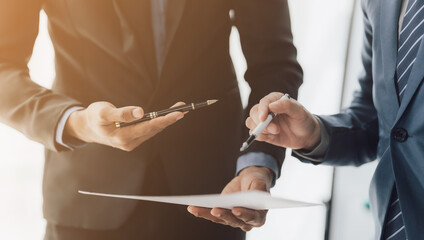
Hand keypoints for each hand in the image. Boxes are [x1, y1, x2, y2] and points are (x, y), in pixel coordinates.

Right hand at [65, 101, 184, 150]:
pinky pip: (150, 130)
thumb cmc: (94, 117)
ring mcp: (132, 143)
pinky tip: (168, 115)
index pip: (148, 127)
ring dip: (167, 120)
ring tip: (181, 109)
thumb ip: (122, 113)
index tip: (177, 113)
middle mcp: (129, 143)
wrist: (87, 127)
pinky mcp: (134, 139)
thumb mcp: (103, 112)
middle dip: (170, 119)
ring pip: (154, 130)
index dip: (164, 120)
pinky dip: (159, 122)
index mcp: (122, 137)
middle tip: (184, 108)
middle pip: (154, 129)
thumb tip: (141, 112)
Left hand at [187, 166, 272, 231]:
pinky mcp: (223, 214)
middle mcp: (246, 221)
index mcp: (259, 215)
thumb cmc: (256, 181)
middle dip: (223, 215)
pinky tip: (193, 207)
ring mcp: (234, 219)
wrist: (249, 180)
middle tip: (215, 209)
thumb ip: (259, 189)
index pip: (253, 217)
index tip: (235, 209)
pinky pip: (212, 215)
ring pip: (220, 219)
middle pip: (234, 220)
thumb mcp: (260, 182)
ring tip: (196, 208)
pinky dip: (202, 212)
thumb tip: (254, 194)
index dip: (244, 214)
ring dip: (207, 214)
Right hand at [246, 92, 320, 150]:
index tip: (263, 118)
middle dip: (261, 122)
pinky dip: (260, 136)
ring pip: (251, 123)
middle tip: (275, 129)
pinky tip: (272, 137)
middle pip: (253, 113)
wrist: (307, 135)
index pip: (263, 102)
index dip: (262, 110)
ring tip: (276, 132)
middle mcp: (267, 110)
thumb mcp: (299, 111)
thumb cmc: (303, 120)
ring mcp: (264, 122)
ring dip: (260, 130)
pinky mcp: (264, 133)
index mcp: (274, 100)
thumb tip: (271, 106)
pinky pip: (255, 134)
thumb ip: (286, 105)